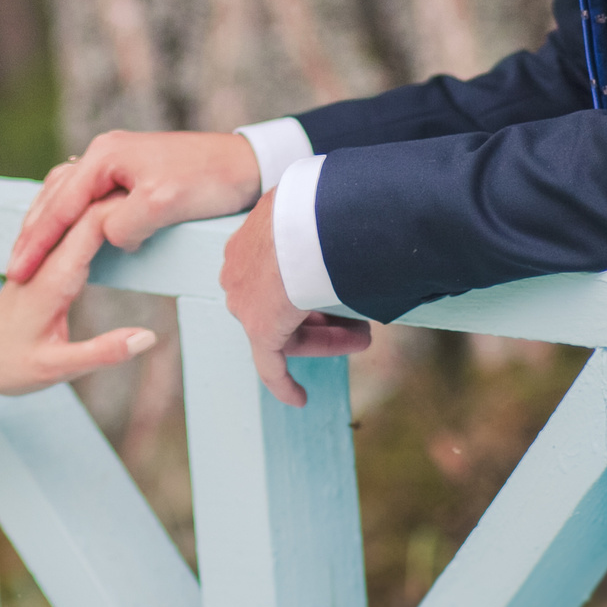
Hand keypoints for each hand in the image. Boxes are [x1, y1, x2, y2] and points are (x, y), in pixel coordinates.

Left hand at [0, 199, 156, 395]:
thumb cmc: (6, 366)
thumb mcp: (55, 370)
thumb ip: (101, 353)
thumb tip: (148, 336)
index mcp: (52, 280)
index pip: (90, 228)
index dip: (123, 211)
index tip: (157, 205)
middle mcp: (45, 261)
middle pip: (84, 212)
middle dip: (119, 197)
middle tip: (161, 187)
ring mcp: (40, 258)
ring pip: (73, 215)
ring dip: (104, 200)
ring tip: (143, 190)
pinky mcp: (40, 262)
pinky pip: (67, 228)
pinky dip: (90, 214)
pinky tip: (111, 209)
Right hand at [8, 130, 261, 282]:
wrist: (245, 163)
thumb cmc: (207, 180)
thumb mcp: (161, 206)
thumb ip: (123, 226)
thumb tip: (106, 240)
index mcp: (104, 157)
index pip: (58, 206)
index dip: (36, 243)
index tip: (17, 272)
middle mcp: (103, 153)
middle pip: (52, 198)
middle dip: (31, 235)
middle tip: (11, 271)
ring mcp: (114, 160)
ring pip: (63, 196)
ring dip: (45, 226)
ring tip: (27, 256)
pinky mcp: (128, 172)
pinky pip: (83, 197)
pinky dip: (66, 218)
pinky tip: (62, 236)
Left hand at [222, 190, 372, 405]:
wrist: (314, 220)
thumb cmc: (327, 209)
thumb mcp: (322, 207)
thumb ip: (330, 223)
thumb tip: (366, 224)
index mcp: (253, 236)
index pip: (277, 270)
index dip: (310, 285)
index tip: (332, 291)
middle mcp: (240, 269)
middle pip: (282, 301)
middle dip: (325, 314)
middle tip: (361, 321)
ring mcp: (245, 300)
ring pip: (285, 329)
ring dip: (326, 338)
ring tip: (363, 338)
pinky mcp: (258, 327)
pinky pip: (268, 364)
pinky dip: (283, 382)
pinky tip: (299, 399)